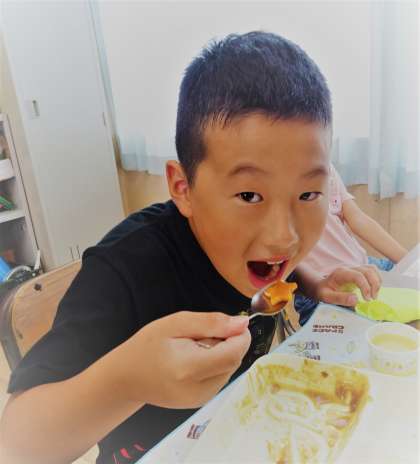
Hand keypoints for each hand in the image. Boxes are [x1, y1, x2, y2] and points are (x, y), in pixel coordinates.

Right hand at [116, 311, 250, 408]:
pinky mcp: (202, 402)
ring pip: (230, 369)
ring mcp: (202, 400)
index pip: (234, 353)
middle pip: (234, 361)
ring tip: (194, 347)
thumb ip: (211, 323)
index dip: (239, 335)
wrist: (127, 378)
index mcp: (190, 368)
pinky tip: (194, 360)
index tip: (228, 323)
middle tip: (202, 334)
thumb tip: (242, 323)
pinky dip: (215, 364)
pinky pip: (221, 377)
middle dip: (228, 343)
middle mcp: (200, 390)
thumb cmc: (147, 346)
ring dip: (222, 354)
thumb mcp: (176, 323)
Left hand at [314, 265, 381, 306]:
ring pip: (372, 269)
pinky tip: (373, 290)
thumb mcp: (326, 296)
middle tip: (372, 299)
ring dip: (377, 282)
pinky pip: (372, 271)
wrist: (321, 285)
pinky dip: (376, 280)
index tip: (366, 300)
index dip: (365, 287)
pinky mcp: (359, 271)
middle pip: (368, 270)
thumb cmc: (323, 291)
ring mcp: (355, 268)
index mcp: (341, 273)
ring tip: (374, 295)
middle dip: (374, 285)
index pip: (358, 276)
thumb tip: (356, 299)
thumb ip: (339, 298)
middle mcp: (349, 268)